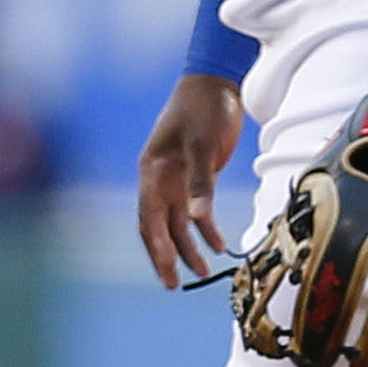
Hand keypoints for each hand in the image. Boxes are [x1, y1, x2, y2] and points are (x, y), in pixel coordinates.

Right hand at [138, 73, 245, 289]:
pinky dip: (205, 228)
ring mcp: (177, 179)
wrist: (216, 82)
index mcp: (152, 171)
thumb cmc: (203, 108)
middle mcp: (160, 180)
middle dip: (167, 256)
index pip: (149, 218)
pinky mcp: (196, 176)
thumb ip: (200, 181)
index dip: (156, 247)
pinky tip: (218, 244)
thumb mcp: (202, 144)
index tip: (167, 271)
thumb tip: (197, 219)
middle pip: (159, 227)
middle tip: (175, 284)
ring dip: (189, 246)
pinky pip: (196, 210)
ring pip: (178, 223)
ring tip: (203, 272)